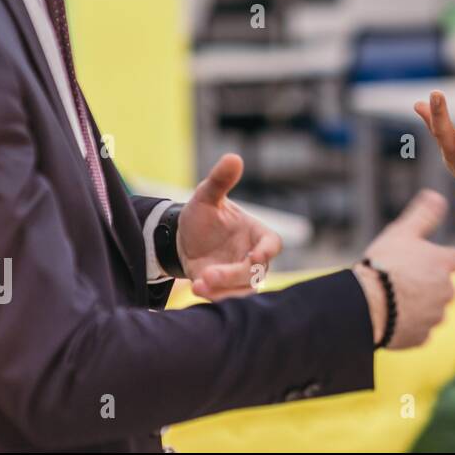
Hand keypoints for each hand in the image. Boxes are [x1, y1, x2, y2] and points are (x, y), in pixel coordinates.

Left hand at [179, 153, 283, 300]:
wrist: (183, 239)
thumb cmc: (203, 215)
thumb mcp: (206, 196)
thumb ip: (220, 181)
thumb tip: (233, 157)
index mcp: (258, 234)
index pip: (272, 245)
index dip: (265, 252)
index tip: (254, 257)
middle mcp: (253, 257)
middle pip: (256, 272)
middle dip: (233, 275)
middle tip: (208, 276)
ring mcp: (240, 276)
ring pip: (243, 290)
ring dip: (223, 290)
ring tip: (199, 285)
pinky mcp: (225, 289)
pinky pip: (227, 298)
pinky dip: (215, 296)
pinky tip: (196, 289)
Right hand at [357, 189, 454, 348]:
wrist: (364, 305)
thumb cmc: (383, 265)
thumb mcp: (402, 232)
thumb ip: (423, 215)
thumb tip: (437, 195)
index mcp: (444, 264)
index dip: (440, 259)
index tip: (423, 260)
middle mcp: (447, 292)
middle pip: (444, 287)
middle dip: (428, 285)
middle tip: (401, 280)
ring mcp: (435, 317)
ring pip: (432, 310)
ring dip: (419, 306)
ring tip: (393, 299)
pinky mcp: (422, 338)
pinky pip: (419, 331)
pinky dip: (409, 326)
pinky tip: (391, 317)